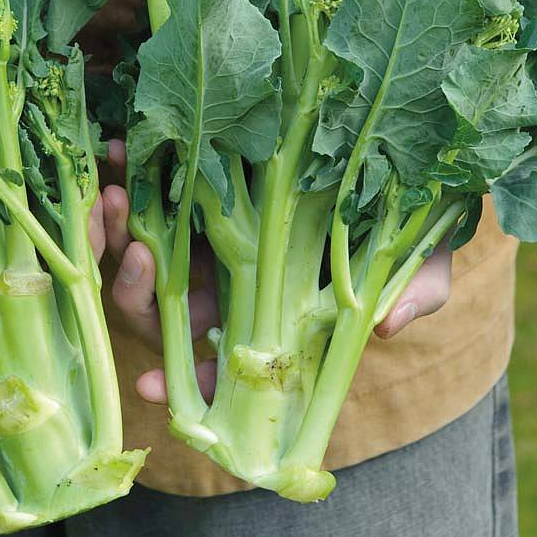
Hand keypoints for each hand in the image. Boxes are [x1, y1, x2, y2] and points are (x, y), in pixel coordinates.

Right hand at [0, 144, 127, 358]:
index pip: (31, 280)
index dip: (76, 276)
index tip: (109, 266)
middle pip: (58, 233)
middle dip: (98, 226)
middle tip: (120, 205)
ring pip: (56, 181)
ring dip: (89, 180)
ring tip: (117, 170)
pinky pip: (34, 127)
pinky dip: (62, 127)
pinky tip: (86, 121)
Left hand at [99, 140, 452, 403]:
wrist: (393, 154)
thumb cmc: (405, 219)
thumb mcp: (422, 257)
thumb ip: (415, 292)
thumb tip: (392, 327)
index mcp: (266, 317)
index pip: (217, 364)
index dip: (183, 382)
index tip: (151, 388)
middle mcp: (228, 280)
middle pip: (160, 305)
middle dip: (132, 289)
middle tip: (130, 252)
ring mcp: (208, 233)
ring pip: (141, 247)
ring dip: (117, 228)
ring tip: (113, 190)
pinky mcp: (199, 182)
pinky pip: (147, 187)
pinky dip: (128, 171)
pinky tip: (117, 147)